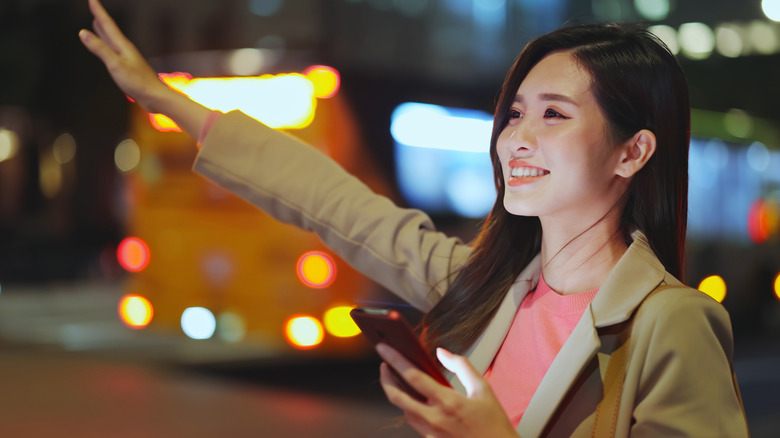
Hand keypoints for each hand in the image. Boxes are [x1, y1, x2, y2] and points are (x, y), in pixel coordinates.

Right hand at [79, 0, 171, 112]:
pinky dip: (108, 45)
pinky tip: (109, 49)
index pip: (107, 24)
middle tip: (94, 7)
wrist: (156, 97)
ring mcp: (128, 58)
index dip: (98, 11)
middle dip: (100, 18)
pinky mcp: (129, 68)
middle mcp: (126, 49)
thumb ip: (100, 49)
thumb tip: (83, 33)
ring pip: (112, 40)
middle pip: (110, 30)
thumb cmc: (138, 83)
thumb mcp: (115, 65)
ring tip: (97, 23)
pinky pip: (115, 51)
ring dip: (103, 31)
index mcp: (123, 46)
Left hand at [376, 343, 516, 437]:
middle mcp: (435, 419)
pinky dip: (412, 410)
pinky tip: (417, 402)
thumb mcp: (483, 389)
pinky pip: (415, 423)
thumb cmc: (494, 425)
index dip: (394, 360)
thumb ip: (462, 366)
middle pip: (397, 397)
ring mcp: (431, 433)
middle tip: (384, 366)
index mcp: (448, 402)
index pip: (413, 376)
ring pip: (404, 411)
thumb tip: (443, 352)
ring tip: (398, 381)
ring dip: (399, 395)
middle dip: (385, 379)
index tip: (385, 348)